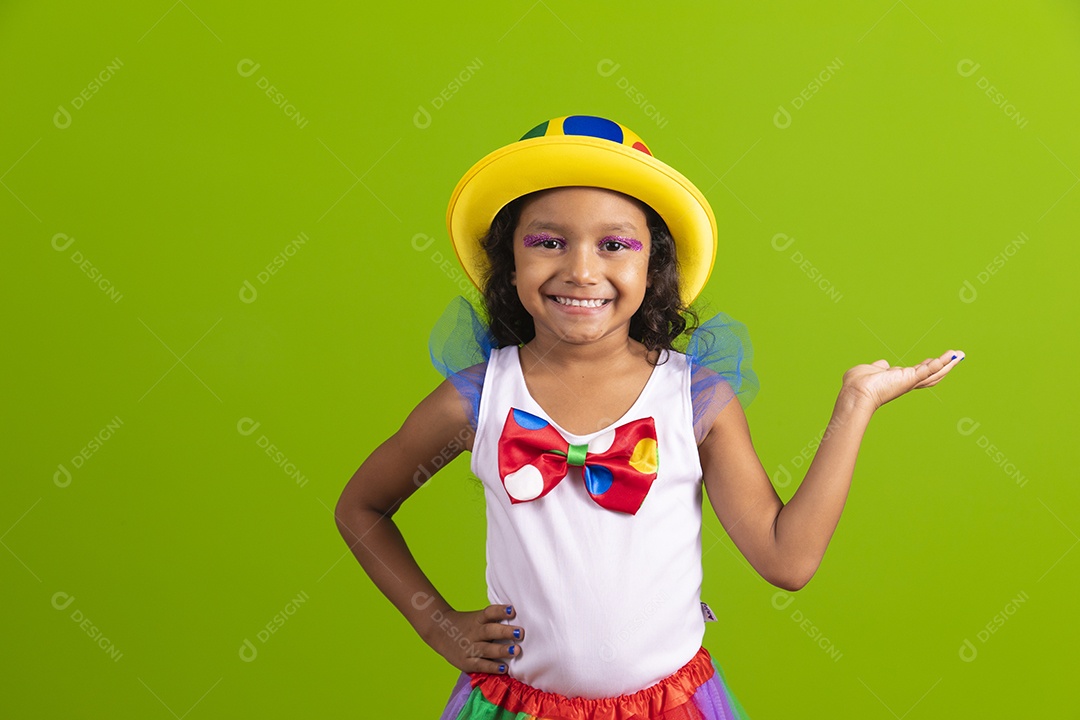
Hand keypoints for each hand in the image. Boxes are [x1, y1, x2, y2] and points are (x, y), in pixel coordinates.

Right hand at [424, 604, 523, 674]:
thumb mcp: (477, 618)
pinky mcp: (466, 662)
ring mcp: (469, 648)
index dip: (500, 611)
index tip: (512, 610)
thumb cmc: (466, 625)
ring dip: (502, 650)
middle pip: (489, 631)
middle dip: (505, 632)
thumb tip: (517, 618)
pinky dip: (492, 667)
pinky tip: (504, 668)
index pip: (489, 612)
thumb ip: (493, 619)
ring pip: (486, 649)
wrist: (439, 632)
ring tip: (516, 650)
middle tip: (520, 633)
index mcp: (477, 619)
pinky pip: (481, 665)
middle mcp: (473, 632)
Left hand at [841, 349, 964, 411]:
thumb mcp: (871, 370)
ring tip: (960, 355)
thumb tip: (882, 364)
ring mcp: (910, 381)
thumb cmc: (858, 384)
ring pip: (934, 372)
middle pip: (931, 374)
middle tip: (957, 356)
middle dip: (945, 366)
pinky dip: (942, 362)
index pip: (917, 373)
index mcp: (898, 380)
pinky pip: (930, 369)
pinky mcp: (910, 378)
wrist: (856, 392)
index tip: (935, 359)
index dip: (927, 366)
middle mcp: (906, 382)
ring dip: (948, 364)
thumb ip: (879, 367)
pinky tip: (952, 355)